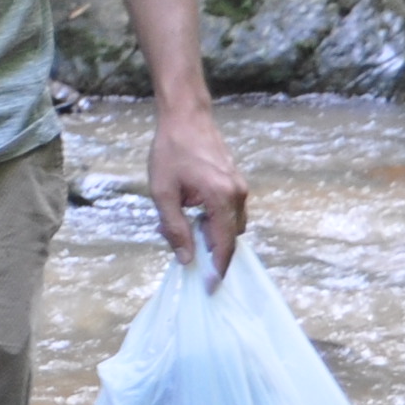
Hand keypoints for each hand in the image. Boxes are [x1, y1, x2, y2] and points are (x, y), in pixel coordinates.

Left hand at [151, 113, 245, 273]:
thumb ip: (175, 228)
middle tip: (182, 245)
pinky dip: (215, 219)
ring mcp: (240, 187)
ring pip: (231, 224)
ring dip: (211, 232)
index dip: (218, 269)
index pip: (225, 245)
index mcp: (222, 198)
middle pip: (230, 237)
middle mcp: (238, 194)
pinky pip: (230, 211)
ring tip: (181, 224)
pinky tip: (191, 212)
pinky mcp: (236, 181)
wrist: (186, 116)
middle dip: (210, 248)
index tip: (209, 288)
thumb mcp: (164, 193)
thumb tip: (186, 258)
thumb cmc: (171, 151)